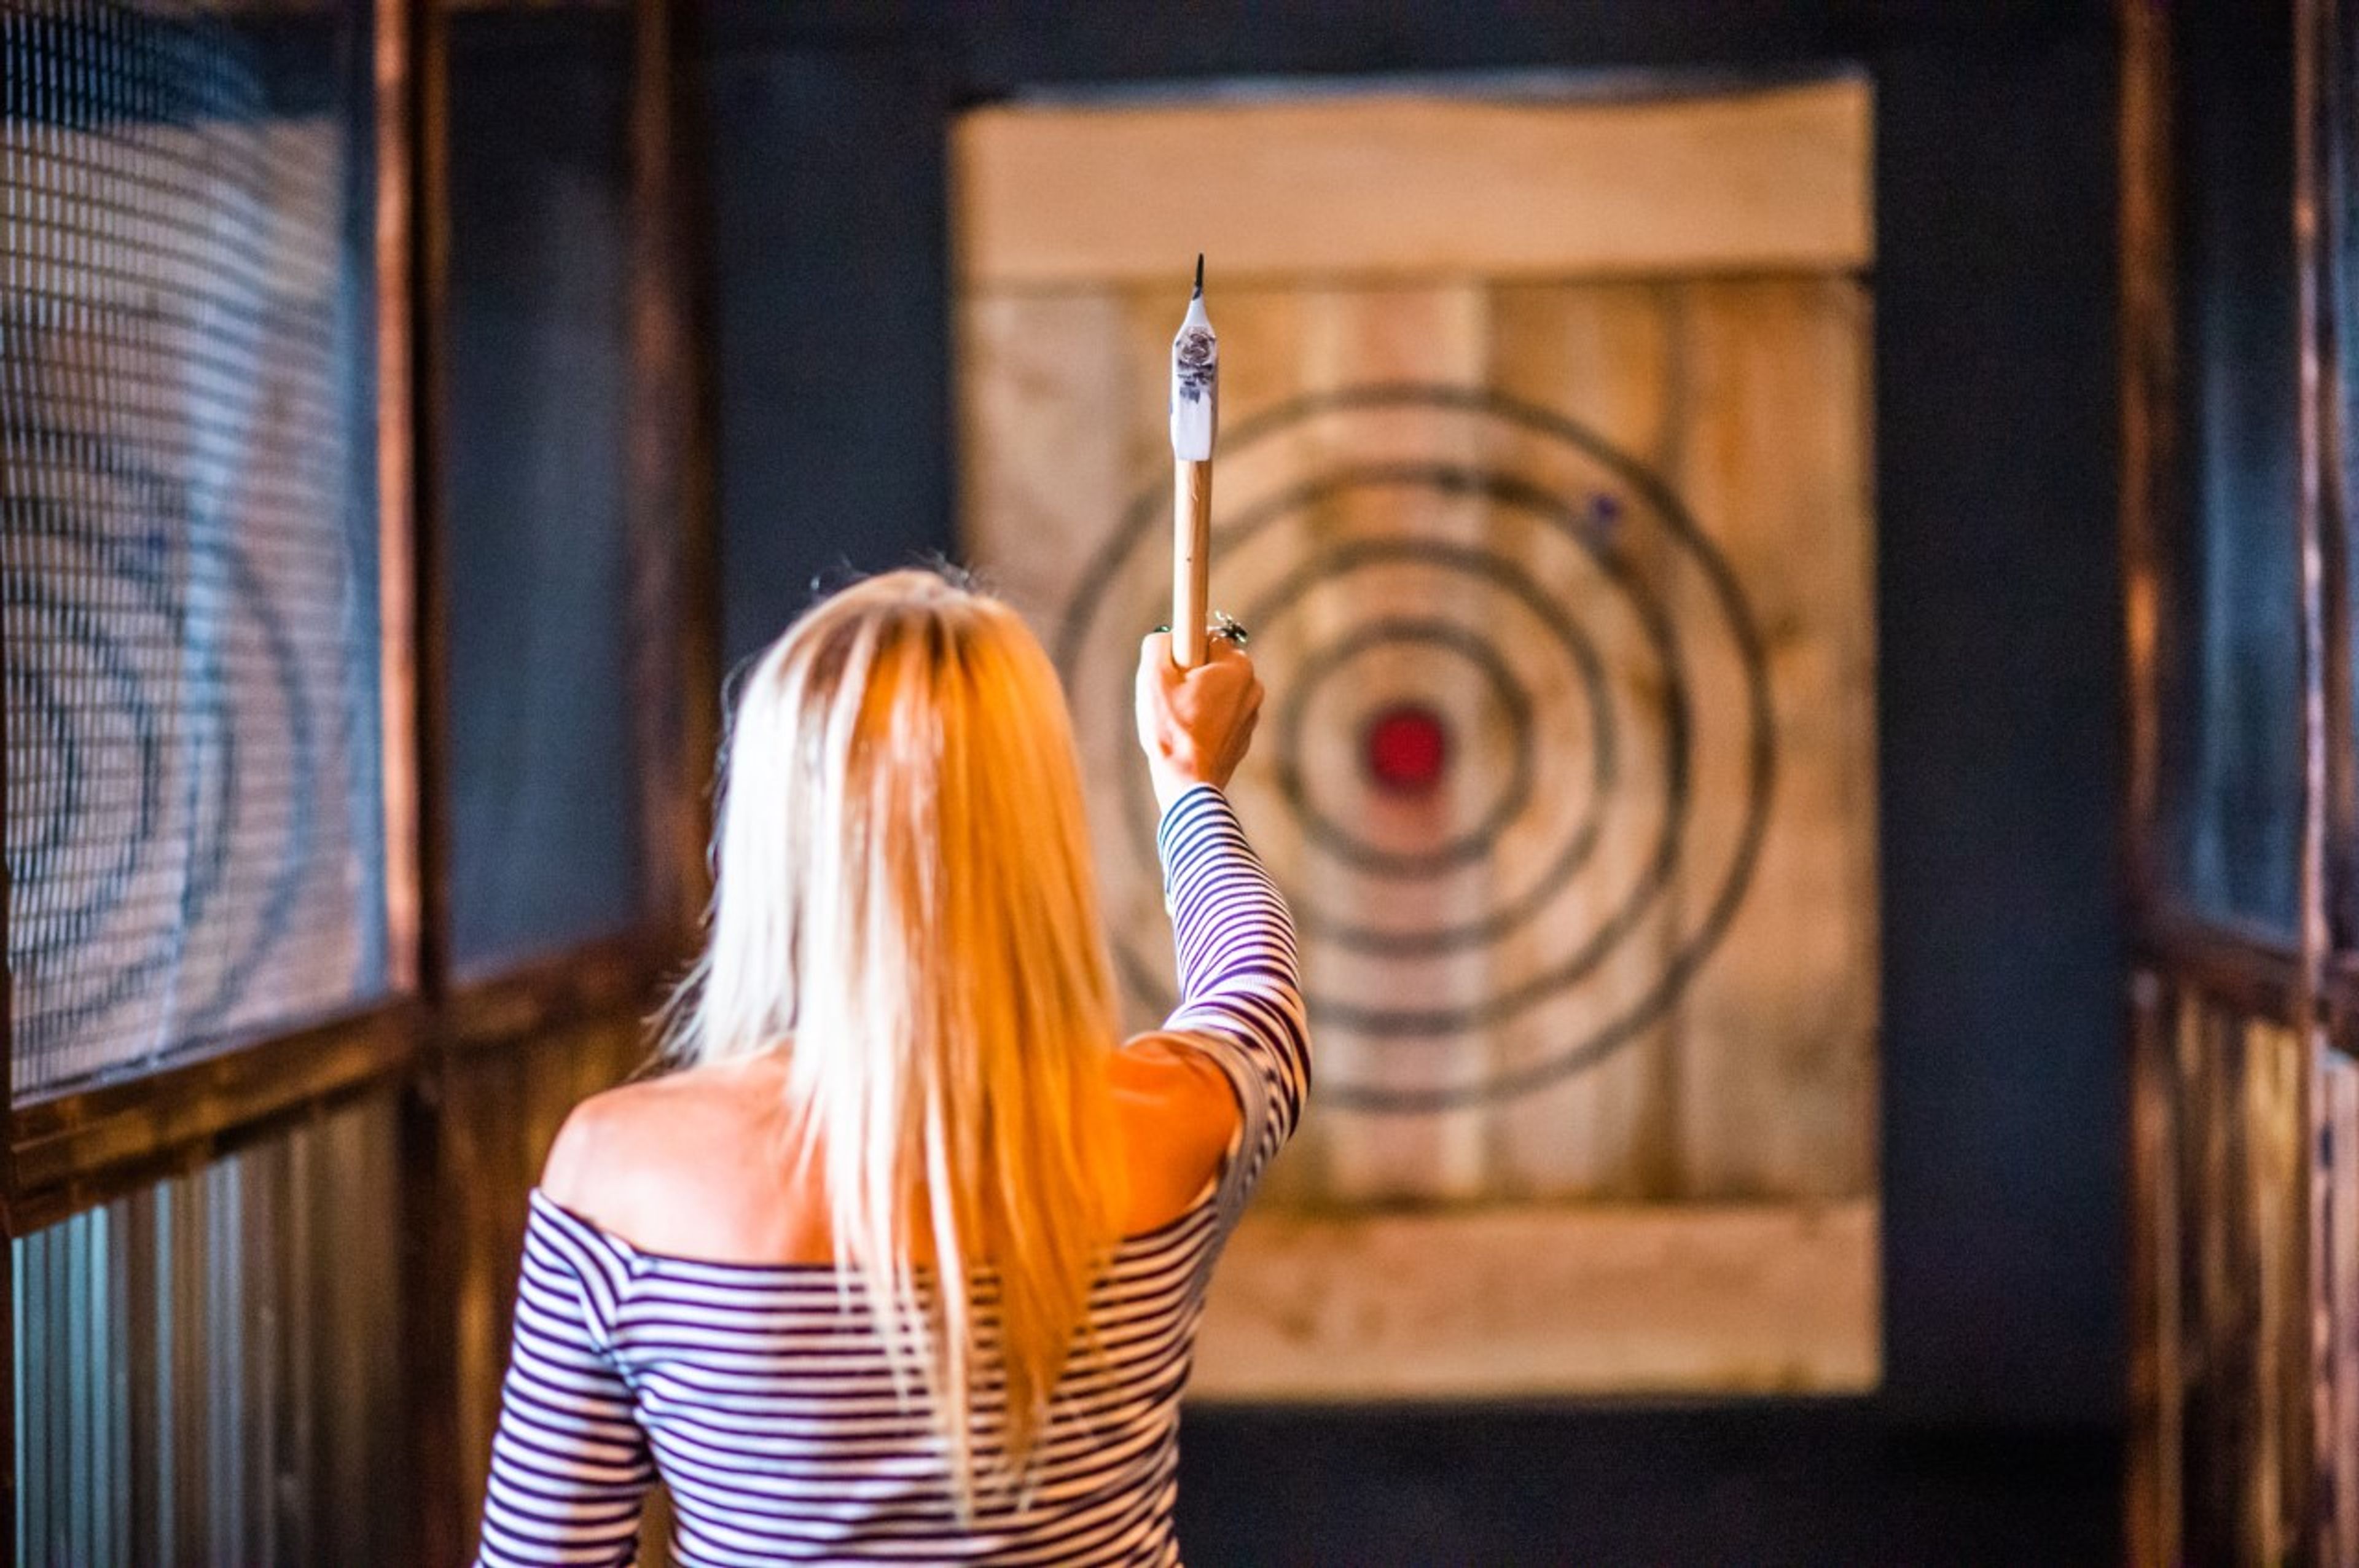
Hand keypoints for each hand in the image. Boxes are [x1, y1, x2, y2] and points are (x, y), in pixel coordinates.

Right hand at [1136, 632, 1262, 809]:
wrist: (1188, 784)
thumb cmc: (1171, 730)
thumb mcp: (1153, 676)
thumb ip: (1158, 644)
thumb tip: (1165, 638)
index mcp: (1237, 666)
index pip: (1206, 637)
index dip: (1181, 650)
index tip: (1171, 668)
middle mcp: (1252, 686)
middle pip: (1211, 664)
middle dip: (1189, 675)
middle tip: (1169, 696)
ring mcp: (1251, 713)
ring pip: (1215, 691)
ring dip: (1195, 698)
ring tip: (1177, 721)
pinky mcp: (1243, 736)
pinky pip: (1219, 716)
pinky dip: (1203, 721)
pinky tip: (1187, 736)